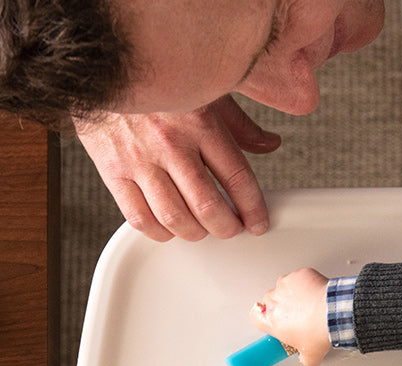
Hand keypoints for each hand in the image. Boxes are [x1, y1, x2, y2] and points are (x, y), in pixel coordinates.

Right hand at [74, 96, 280, 241]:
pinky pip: (139, 218)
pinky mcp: (111, 169)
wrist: (96, 59)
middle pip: (208, 208)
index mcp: (199, 122)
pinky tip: (169, 226)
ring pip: (175, 219)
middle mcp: (169, 142)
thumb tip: (270, 144)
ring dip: (196, 233)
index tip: (258, 223)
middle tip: (232, 228)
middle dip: (227, 228)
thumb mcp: (205, 91)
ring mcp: (138, 158)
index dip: (254, 210)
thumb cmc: (157, 78)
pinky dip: (160, 232)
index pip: (238, 179)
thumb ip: (239, 124)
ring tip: (202, 228)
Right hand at [251, 268, 332, 365]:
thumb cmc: (320, 332)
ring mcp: (286, 285)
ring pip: (284, 287)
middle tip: (299, 314)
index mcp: (272, 321)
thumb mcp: (311, 357)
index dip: (263, 317)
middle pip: (271, 301)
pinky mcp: (299, 275)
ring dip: (294, 294)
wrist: (335, 313)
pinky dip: (306, 283)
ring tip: (310, 304)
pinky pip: (299, 278)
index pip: (255, 316)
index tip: (272, 319)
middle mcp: (274, 300)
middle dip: (282, 306)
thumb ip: (303, 359)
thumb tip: (306, 359)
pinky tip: (316, 294)